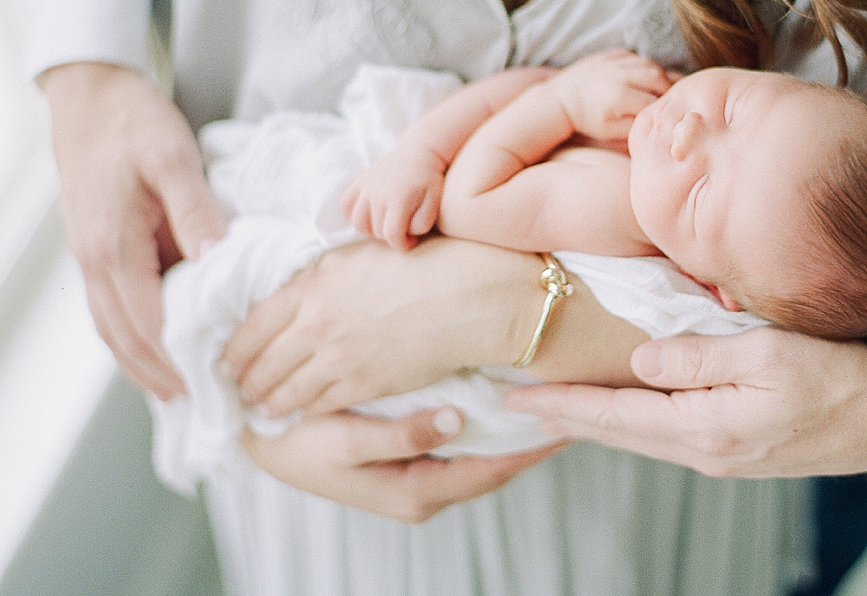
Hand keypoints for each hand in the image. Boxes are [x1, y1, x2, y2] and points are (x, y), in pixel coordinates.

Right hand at [39, 62, 225, 398]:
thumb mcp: (173, 158)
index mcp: (112, 245)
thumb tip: (217, 261)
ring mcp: (91, 254)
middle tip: (198, 404)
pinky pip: (114, 304)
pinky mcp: (97, 245)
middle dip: (158, 374)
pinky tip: (161, 341)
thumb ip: (195, 211)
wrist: (91, 91)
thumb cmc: (132, 119)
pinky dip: (135, 332)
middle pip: (124, 337)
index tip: (208, 386)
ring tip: (180, 388)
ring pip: (113, 326)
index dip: (177, 359)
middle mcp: (94, 259)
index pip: (147, 322)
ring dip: (143, 360)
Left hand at [223, 237, 541, 418]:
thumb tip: (302, 287)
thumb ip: (323, 275)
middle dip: (243, 379)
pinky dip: (301, 412)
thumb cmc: (425, 262)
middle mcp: (314, 322)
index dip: (235, 347)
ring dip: (267, 401)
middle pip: (260, 361)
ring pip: (284, 388)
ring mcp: (336, 357)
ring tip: (260, 408)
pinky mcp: (362, 384)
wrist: (468, 296)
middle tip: (235, 389)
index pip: (253, 323)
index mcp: (312, 283)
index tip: (227, 358)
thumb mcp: (361, 253)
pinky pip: (318, 404)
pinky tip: (295, 416)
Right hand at [240, 407, 564, 522]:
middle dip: (531, 444)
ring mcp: (419, 479)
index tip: (562, 422)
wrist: (263, 443)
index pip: (487, 472)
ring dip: (515, 437)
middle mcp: (422, 492)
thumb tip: (452, 423)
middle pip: (494, 470)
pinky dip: (489, 432)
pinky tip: (504, 406)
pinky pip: (465, 452)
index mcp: (413, 491)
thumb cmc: (299, 442)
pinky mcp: (412, 463)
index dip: (527, 449)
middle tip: (571, 409)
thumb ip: (398, 436)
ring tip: (549, 406)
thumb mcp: (343, 442)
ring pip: (482, 460)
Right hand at [341, 143, 445, 249]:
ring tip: (386, 224)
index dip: (402, 245)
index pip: (392, 235)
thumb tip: (407, 233)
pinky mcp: (359, 181)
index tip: (411, 241)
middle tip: (404, 229)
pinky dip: (354, 214)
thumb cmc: (429, 179)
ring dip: (372, 229)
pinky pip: (346, 205)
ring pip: (358, 222)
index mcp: (399, 198)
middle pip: (377, 231)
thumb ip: (423, 222)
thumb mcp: (435, 201)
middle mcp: (378, 193)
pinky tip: (369, 214)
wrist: (419, 152)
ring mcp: (365, 186)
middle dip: (392, 236)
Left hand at [507, 327, 866, 477]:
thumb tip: (639, 357)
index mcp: (707, 429)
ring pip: (642, 436)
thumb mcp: (767, 353)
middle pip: (620, 434)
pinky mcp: (740, 447)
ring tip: (561, 404)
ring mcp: (723, 455)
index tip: (517, 397)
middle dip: (568, 418)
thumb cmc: (841, 374)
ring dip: (598, 421)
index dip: (563, 405)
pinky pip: (668, 434)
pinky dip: (633, 422)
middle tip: (520, 405)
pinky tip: (624, 408)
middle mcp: (707, 452)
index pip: (615, 417)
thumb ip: (698, 356)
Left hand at [550, 49, 676, 140]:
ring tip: (660, 89)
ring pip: (649, 64)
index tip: (668, 116)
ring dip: (659, 76)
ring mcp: (614, 61)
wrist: (561, 99)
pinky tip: (643, 76)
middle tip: (670, 100)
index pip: (655, 101)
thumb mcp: (610, 132)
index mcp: (620, 96)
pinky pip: (636, 56)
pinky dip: (644, 65)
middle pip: (658, 78)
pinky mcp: (610, 54)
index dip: (664, 108)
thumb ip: (636, 127)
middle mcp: (619, 75)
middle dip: (668, 89)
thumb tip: (658, 121)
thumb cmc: (587, 120)